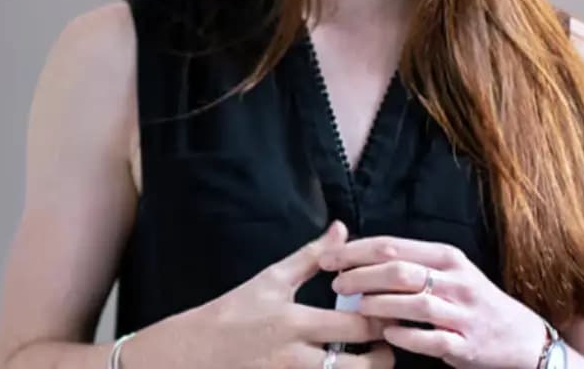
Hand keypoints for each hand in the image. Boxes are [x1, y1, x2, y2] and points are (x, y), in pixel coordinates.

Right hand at [125, 221, 392, 367]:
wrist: (194, 353)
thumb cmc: (234, 312)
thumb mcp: (270, 280)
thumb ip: (310, 257)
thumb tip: (340, 229)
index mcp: (295, 321)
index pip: (358, 326)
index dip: (383, 321)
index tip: (389, 312)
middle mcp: (297, 358)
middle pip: (364, 367)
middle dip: (384, 356)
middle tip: (386, 344)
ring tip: (367, 360)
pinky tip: (341, 368)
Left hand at [321, 236, 547, 368]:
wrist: (522, 337)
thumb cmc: (471, 299)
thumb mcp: (446, 271)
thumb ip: (407, 261)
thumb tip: (353, 252)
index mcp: (446, 257)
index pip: (392, 245)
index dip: (355, 251)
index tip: (328, 258)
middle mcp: (456, 280)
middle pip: (399, 270)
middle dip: (361, 276)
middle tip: (336, 284)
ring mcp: (463, 313)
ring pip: (415, 302)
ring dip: (379, 304)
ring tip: (356, 307)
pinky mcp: (468, 345)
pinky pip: (432, 339)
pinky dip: (406, 335)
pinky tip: (387, 333)